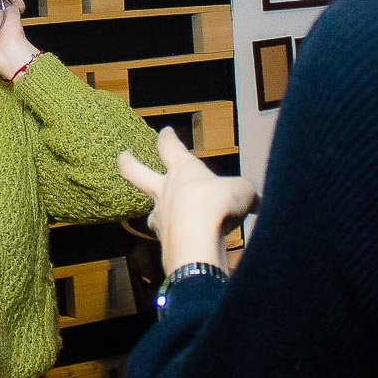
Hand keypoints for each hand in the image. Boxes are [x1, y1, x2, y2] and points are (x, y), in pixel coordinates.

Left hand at [117, 128, 258, 273]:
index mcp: (183, 169)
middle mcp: (165, 190)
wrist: (198, 238)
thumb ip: (244, 193)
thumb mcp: (242, 191)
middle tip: (122, 155)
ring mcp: (160, 216)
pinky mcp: (163, 242)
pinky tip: (186, 246)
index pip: (170, 147)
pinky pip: (168, 237)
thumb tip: (254, 201)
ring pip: (151, 211)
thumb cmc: (218, 202)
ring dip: (156, 213)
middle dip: (127, 162)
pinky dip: (176, 239)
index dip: (168, 138)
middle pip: (135, 171)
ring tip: (163, 218)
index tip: (166, 131)